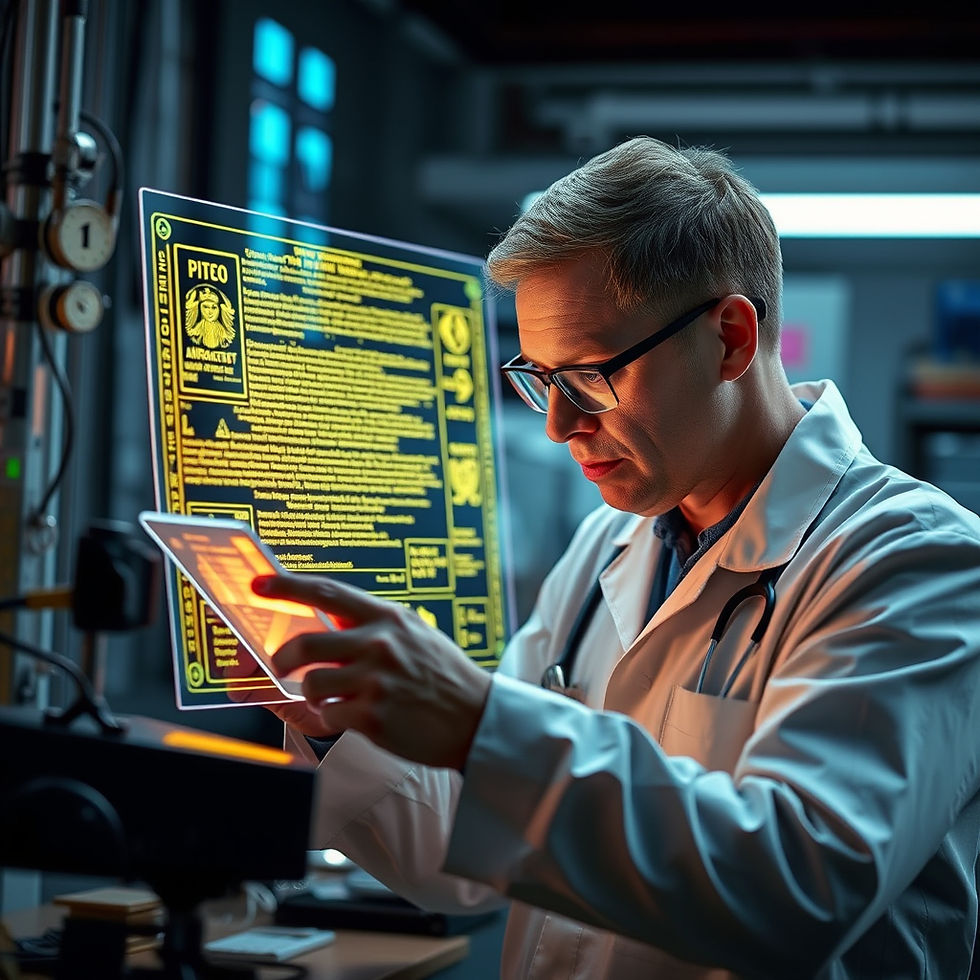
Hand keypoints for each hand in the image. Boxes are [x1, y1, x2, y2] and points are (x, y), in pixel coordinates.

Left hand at [252, 573, 492, 770]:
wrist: (477, 718)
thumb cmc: (442, 675)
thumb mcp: (414, 633)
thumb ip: (374, 625)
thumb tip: (329, 618)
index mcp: (388, 618)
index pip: (327, 592)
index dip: (286, 586)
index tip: (259, 584)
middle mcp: (380, 644)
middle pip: (306, 643)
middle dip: (283, 657)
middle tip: (281, 664)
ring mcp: (376, 681)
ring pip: (313, 683)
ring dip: (314, 694)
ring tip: (332, 697)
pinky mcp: (374, 717)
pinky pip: (329, 716)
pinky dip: (333, 718)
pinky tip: (354, 717)